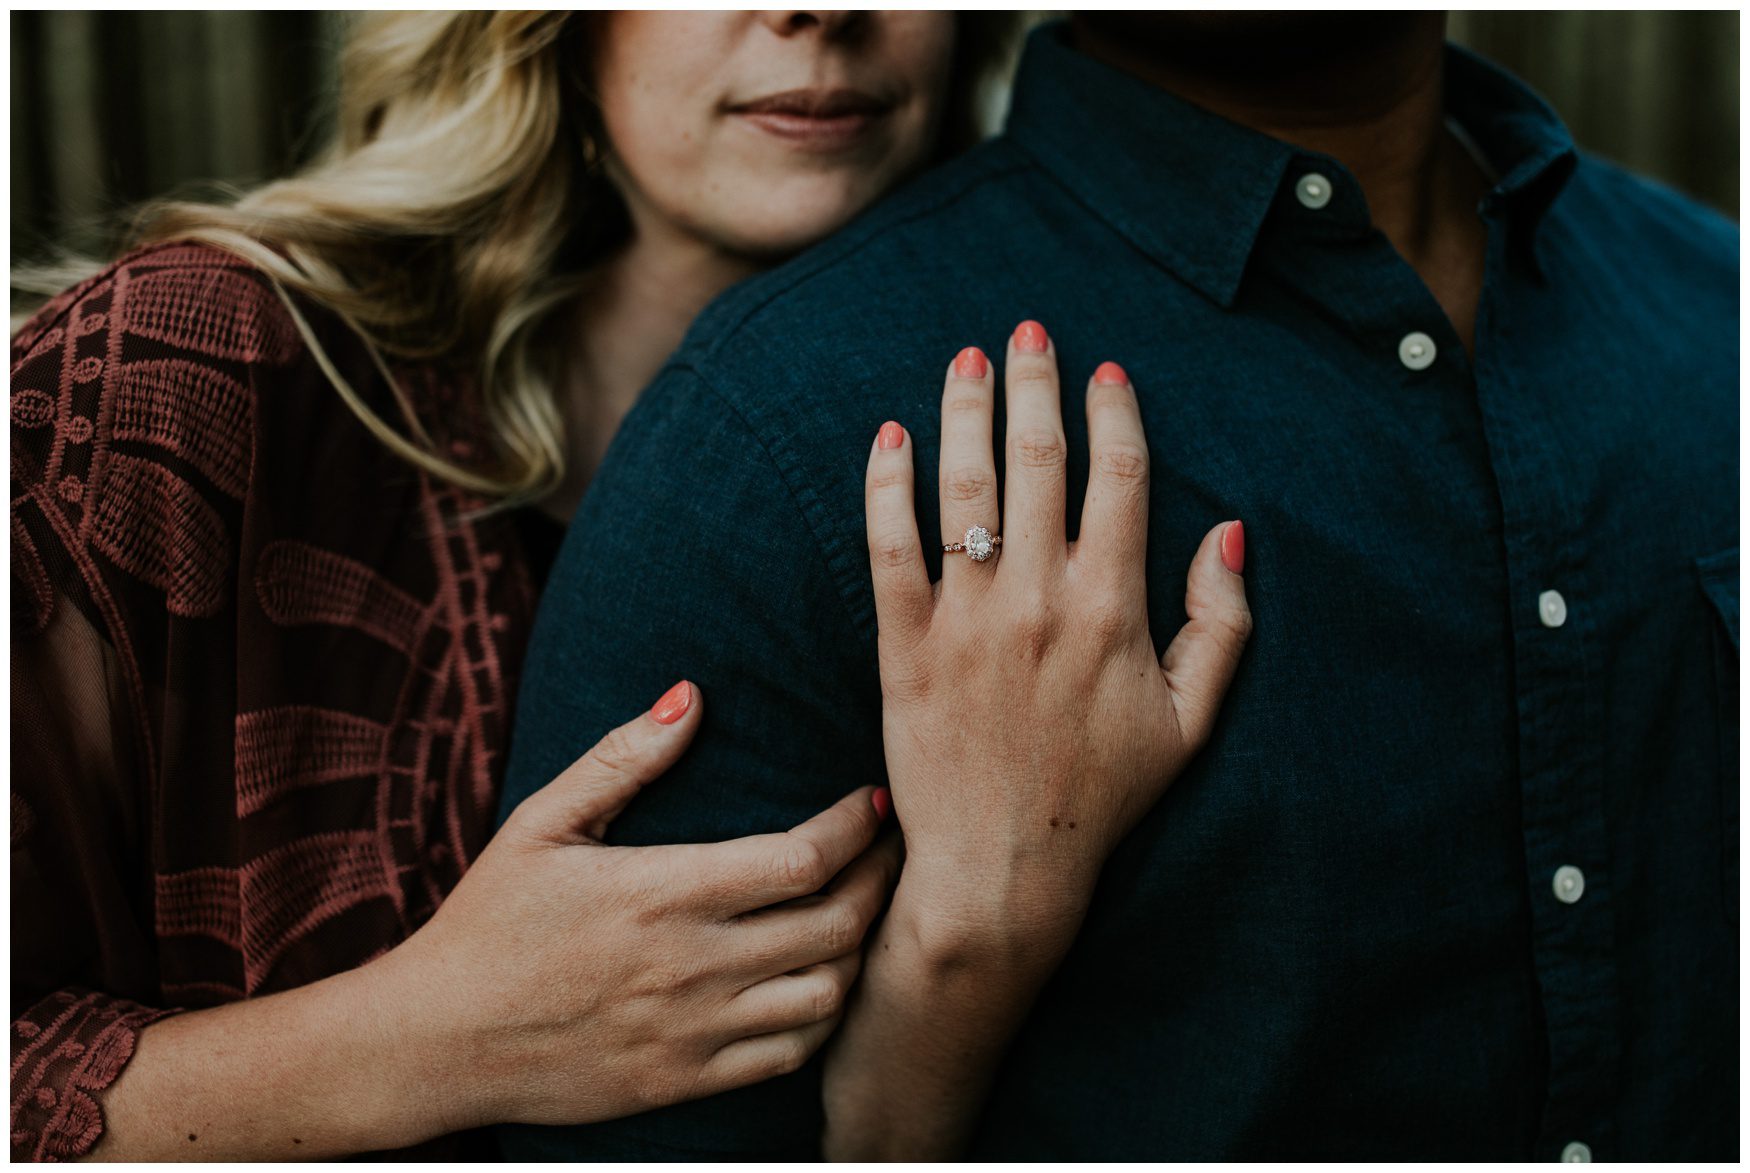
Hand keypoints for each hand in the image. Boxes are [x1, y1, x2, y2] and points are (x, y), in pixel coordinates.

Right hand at [377, 681, 899, 1130]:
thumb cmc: (488, 922)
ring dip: (860, 952)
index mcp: (665, 892)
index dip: (858, 826)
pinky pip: (790, 1054)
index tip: (872, 801)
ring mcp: (694, 1030)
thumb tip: (690, 694)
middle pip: (836, 924)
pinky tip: (821, 982)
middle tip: (892, 849)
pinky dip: (823, 1017)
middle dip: (882, 879)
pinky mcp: (687, 1080)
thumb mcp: (541, 824)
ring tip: (862, 914)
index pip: (804, 857)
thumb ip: (622, 758)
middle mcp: (692, 965)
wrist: (436, 1041)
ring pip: (827, 995)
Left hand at [862, 320, 1251, 950]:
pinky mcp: (904, 647)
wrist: (1002, 870)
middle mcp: (1038, 599)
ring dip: (964, 411)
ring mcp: (966, 620)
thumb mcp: (1189, 722)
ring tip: (965, 359)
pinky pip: (888, 547)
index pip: (1118, 479)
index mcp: (1112, 608)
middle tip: (1028, 331)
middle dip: (1035, 383)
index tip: (1107, 372)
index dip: (1114, 414)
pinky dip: (886, 487)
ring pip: (963, 487)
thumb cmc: (1102, 798)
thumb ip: (1220, 624)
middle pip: (1037, 460)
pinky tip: (887, 437)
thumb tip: (1231, 532)